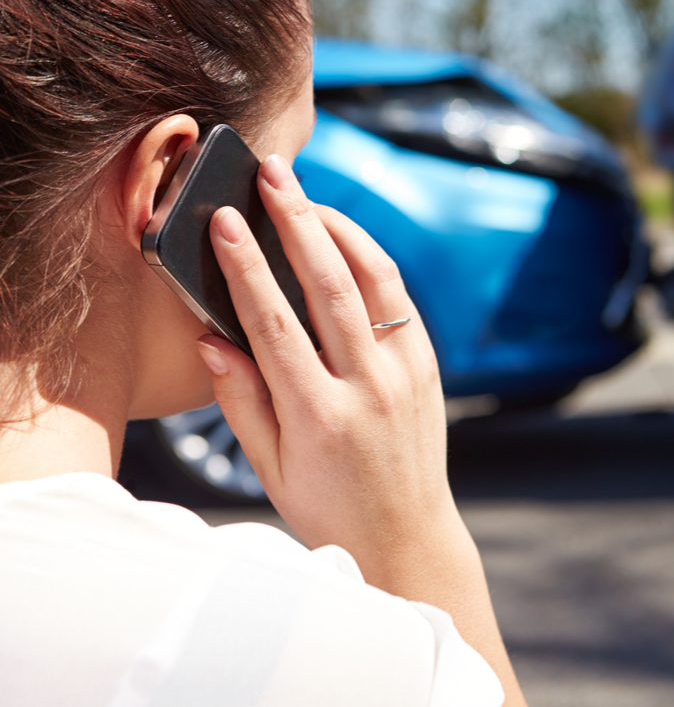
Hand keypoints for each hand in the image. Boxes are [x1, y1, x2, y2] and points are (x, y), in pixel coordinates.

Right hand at [195, 153, 456, 559]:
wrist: (407, 535)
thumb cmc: (329, 507)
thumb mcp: (271, 469)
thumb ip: (240, 402)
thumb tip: (211, 338)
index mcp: (319, 416)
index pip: (274, 323)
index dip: (245, 266)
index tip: (224, 221)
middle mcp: (368, 387)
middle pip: (329, 284)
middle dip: (296, 220)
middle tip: (273, 173)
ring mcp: (406, 373)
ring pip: (374, 280)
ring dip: (339, 228)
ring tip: (306, 194)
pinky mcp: (428, 366)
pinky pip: (398, 299)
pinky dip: (371, 260)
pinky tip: (343, 238)